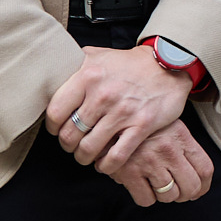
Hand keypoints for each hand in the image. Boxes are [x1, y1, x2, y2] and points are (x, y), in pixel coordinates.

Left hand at [46, 44, 188, 173]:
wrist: (168, 64)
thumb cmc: (130, 63)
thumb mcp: (98, 54)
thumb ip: (74, 62)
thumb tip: (52, 69)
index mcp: (87, 76)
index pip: (56, 112)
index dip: (53, 127)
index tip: (57, 129)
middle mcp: (102, 95)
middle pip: (70, 134)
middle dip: (68, 145)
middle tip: (71, 145)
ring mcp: (123, 112)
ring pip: (89, 148)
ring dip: (83, 157)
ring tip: (85, 155)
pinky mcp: (142, 125)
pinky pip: (117, 155)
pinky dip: (106, 165)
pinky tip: (104, 164)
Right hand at [113, 122, 214, 208]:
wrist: (107, 120)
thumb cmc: (140, 126)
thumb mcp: (167, 126)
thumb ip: (182, 147)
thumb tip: (198, 178)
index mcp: (180, 136)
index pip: (205, 169)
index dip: (203, 186)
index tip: (198, 190)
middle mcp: (168, 149)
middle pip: (191, 187)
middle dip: (185, 195)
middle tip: (176, 191)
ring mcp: (149, 161)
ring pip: (169, 196)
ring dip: (163, 195)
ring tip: (154, 183)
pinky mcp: (129, 172)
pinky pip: (146, 199)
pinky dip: (145, 197)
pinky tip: (140, 185)